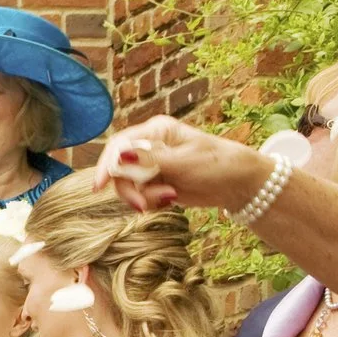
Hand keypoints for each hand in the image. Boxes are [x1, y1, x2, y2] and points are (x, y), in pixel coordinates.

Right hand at [92, 116, 272, 216]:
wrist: (238, 183)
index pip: (120, 146)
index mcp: (156, 132)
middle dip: (128, 188)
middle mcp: (150, 147)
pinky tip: (170, 199)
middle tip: (142, 205)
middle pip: (119, 169)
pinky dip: (151, 201)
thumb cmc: (217, 164)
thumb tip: (119, 157)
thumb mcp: (183, 162)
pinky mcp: (156, 182)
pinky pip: (140, 194)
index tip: (99, 186)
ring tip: (168, 198)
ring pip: (128, 185)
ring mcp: (152, 165)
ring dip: (143, 197)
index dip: (106, 165)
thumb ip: (149, 161)